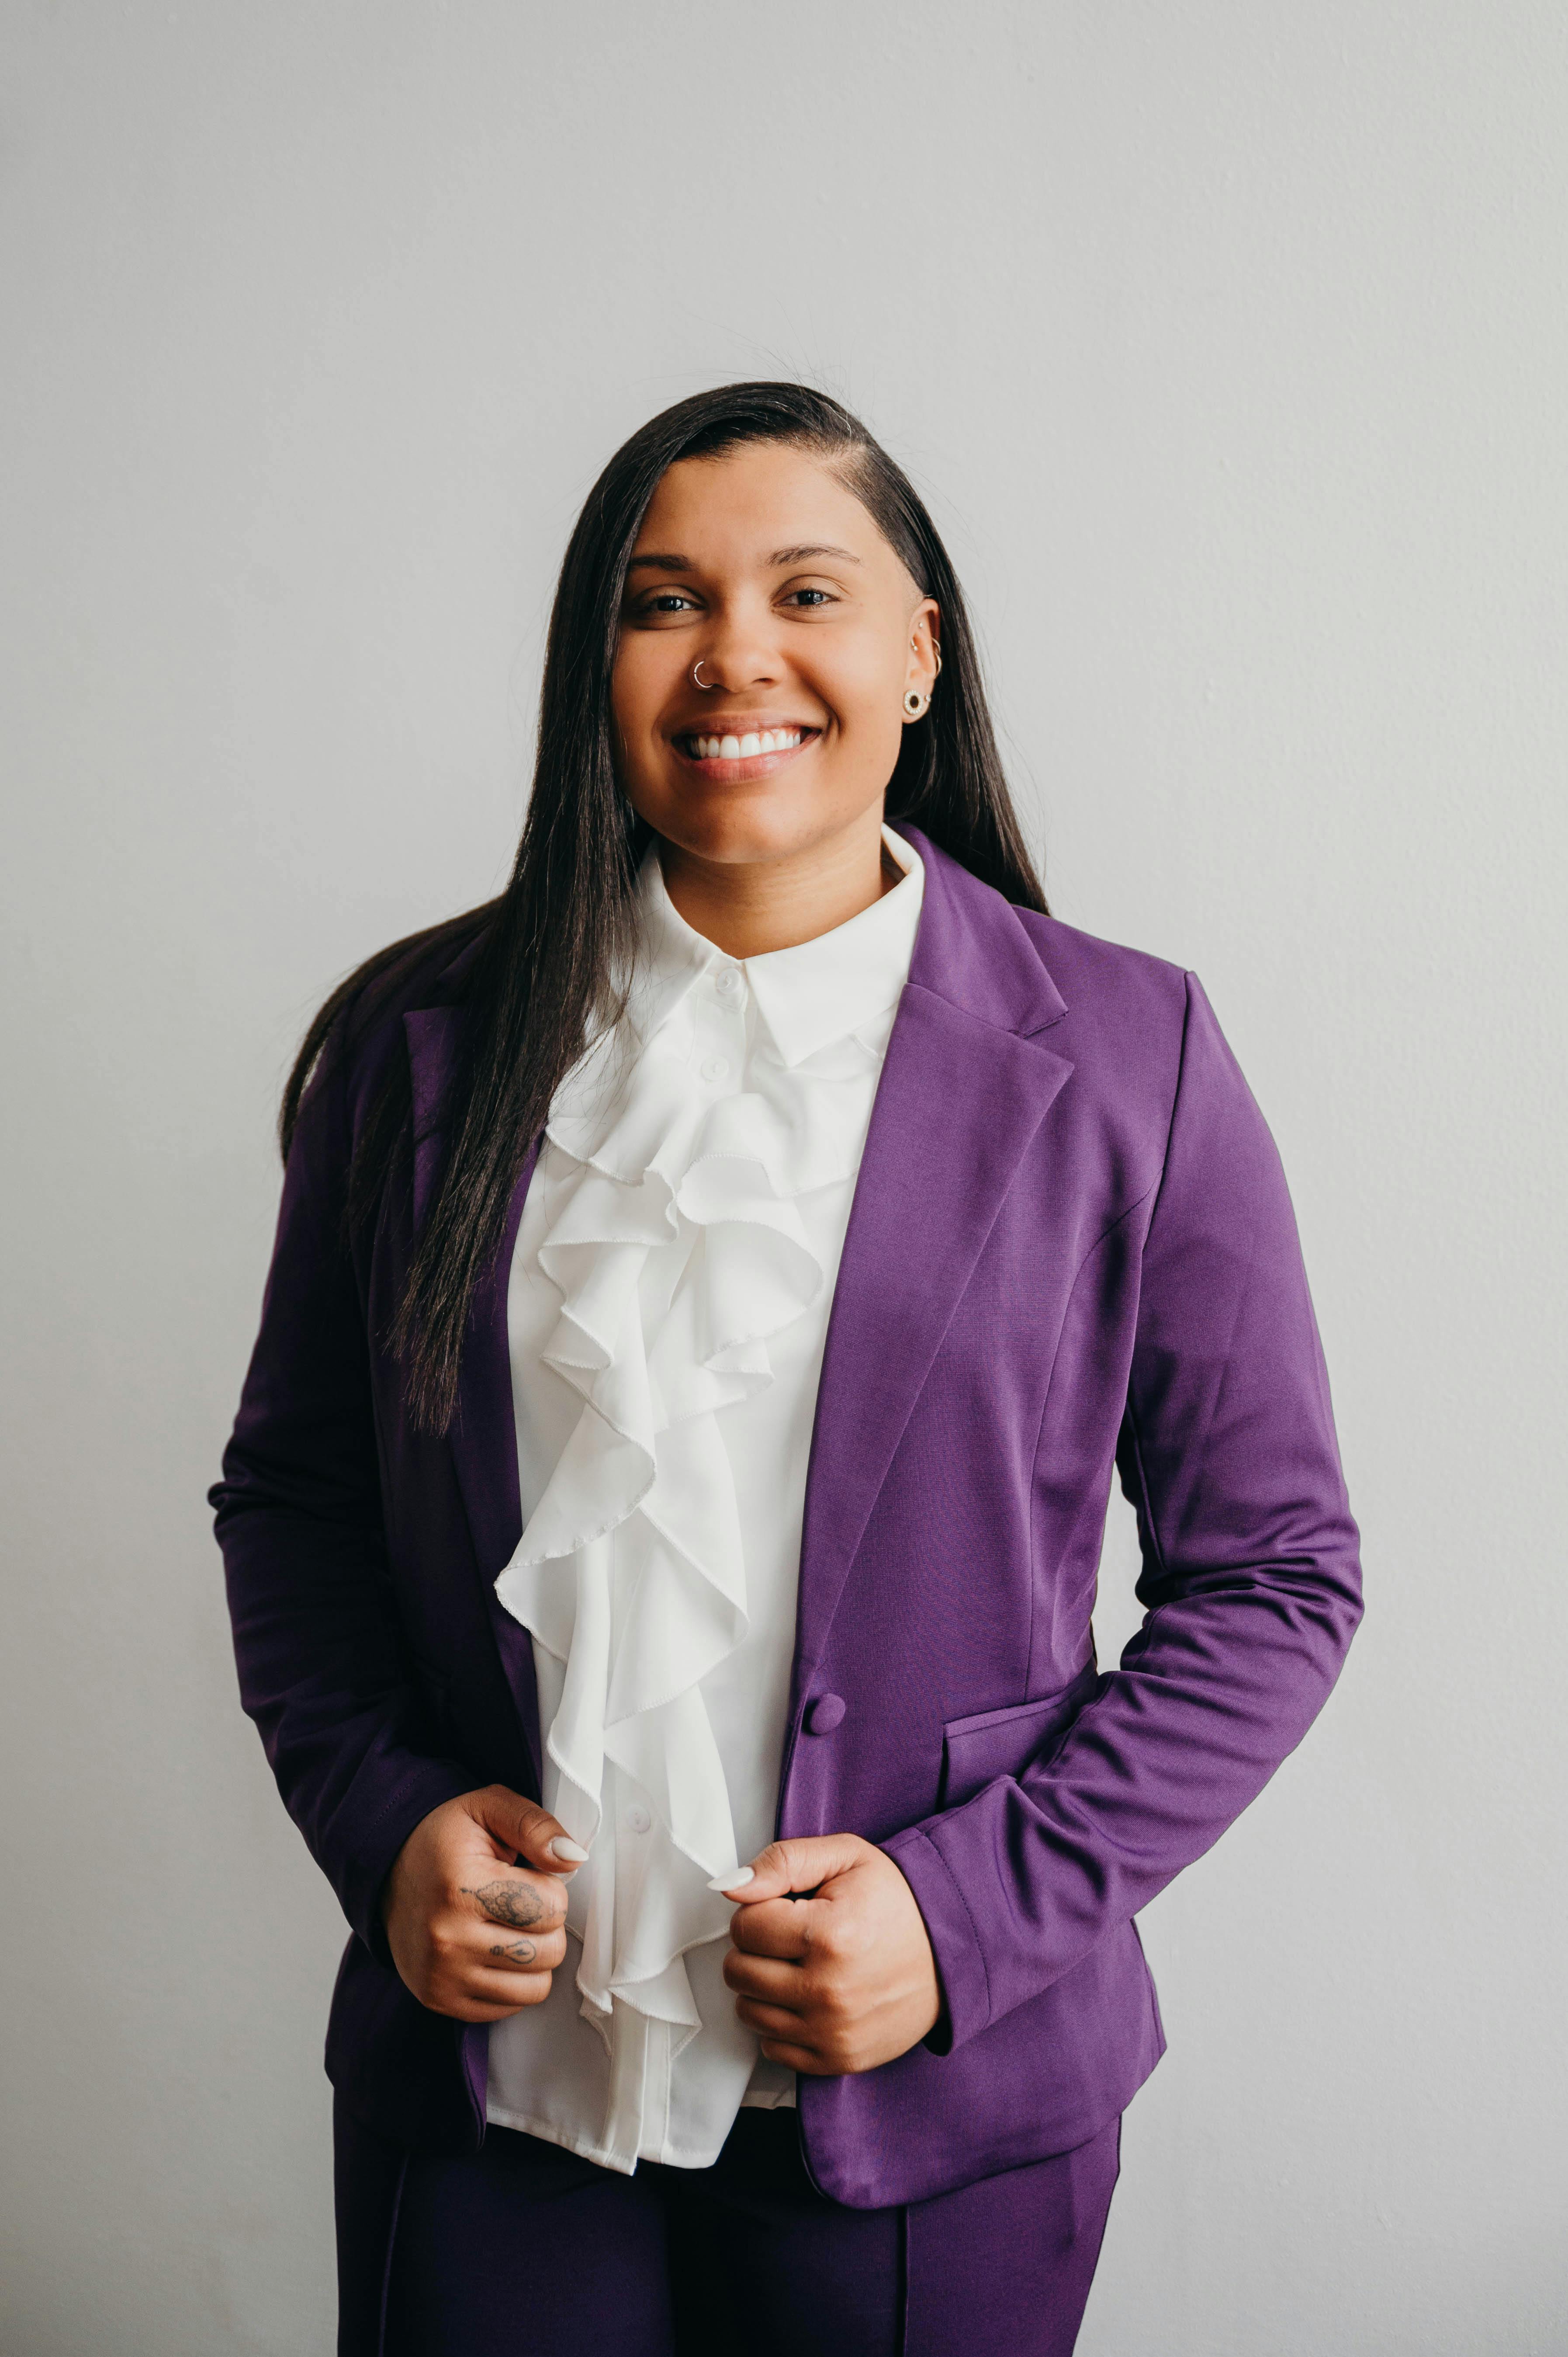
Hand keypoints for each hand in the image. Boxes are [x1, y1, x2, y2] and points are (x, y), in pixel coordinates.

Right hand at [381, 1785, 586, 2021]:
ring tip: (509, 1929)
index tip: (527, 1878)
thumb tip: (574, 1857)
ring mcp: (442, 1976)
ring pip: (536, 1987)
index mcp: (461, 1887)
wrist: (387, 1872)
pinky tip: (494, 1953)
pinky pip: (510, 2007)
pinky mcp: (439, 2000)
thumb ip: (535, 1826)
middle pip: (549, 1951)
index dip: (551, 1888)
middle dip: (546, 1925)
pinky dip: (513, 1983)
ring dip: (534, 1957)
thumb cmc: (444, 1839)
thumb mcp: (488, 1807)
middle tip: (520, 1906)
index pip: (552, 1907)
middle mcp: (448, 1938)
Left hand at [719, 1835, 939, 2074]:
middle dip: (756, 1948)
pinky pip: (772, 2048)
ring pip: (748, 2011)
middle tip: (789, 1936)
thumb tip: (730, 1884)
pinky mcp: (839, 2059)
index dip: (759, 1911)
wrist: (952, 1951)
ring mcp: (833, 2032)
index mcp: (829, 1935)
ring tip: (799, 1965)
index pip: (744, 1926)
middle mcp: (829, 1991)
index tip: (786, 1908)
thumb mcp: (845, 1857)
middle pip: (738, 1971)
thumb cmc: (897, 1901)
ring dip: (764, 1986)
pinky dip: (781, 2022)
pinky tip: (808, 1997)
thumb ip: (783, 1862)